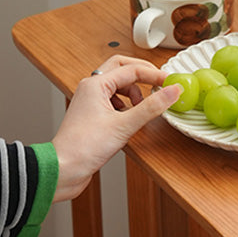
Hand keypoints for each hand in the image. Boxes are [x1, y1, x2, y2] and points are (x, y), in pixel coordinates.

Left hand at [51, 55, 181, 201]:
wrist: (64, 168)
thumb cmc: (83, 147)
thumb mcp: (124, 125)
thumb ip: (151, 107)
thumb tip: (172, 91)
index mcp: (95, 84)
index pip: (132, 70)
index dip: (155, 75)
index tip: (171, 83)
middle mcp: (91, 88)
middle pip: (122, 68)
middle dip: (143, 75)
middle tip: (160, 84)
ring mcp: (90, 101)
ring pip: (118, 85)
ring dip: (134, 92)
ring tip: (143, 108)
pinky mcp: (93, 115)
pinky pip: (113, 100)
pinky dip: (126, 105)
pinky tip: (130, 119)